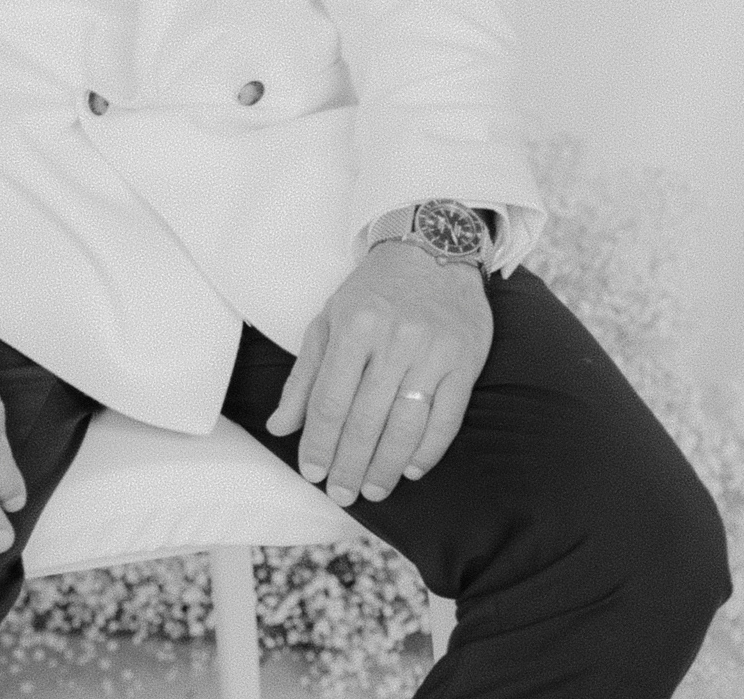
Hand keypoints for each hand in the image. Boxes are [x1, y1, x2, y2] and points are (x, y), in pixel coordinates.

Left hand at [264, 241, 490, 505]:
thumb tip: (280, 427)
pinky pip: (445, 420)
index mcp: (354, 326)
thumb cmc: (374, 291)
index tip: (311, 473)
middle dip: (349, 465)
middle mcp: (393, 339)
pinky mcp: (463, 362)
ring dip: (385, 466)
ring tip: (372, 490)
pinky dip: (427, 451)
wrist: (433, 250)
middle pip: (366, 420)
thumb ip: (305, 376)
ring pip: (405, 426)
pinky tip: (410, 469)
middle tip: (341, 493)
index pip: (330, 400)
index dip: (318, 443)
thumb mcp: (329, 320)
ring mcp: (431, 352)